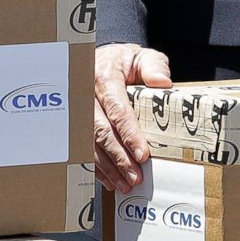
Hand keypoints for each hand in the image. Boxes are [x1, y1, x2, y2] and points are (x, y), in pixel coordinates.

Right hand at [93, 42, 170, 192]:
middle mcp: (86, 96)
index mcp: (104, 78)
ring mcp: (78, 112)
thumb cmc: (125, 62)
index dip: (129, 134)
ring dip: (108, 167)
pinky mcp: (77, 125)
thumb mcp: (142, 57)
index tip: (143, 153)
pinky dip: (97, 167)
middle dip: (118, 157)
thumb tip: (163, 83)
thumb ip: (154, 66)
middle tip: (135, 176)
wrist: (103, 60)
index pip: (117, 109)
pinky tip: (110, 180)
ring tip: (125, 183)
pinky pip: (83, 149)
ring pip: (90, 144)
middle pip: (101, 131)